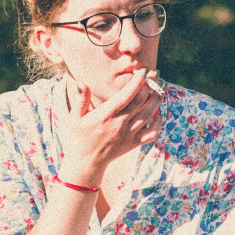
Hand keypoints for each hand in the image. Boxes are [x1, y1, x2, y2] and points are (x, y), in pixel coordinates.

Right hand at [58, 70, 162, 186]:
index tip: (142, 71)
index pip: (126, 96)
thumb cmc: (78, 137)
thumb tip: (82, 83)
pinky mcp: (133, 144)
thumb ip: (81, 99)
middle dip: (149, 86)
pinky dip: (158, 122)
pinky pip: (152, 133)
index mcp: (104, 116)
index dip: (137, 82)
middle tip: (154, 74)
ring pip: (149, 115)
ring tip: (160, 88)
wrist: (85, 163)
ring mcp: (128, 135)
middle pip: (140, 102)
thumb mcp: (74, 118)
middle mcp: (119, 125)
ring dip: (157, 100)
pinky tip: (157, 112)